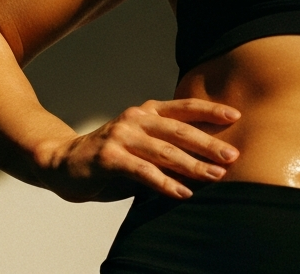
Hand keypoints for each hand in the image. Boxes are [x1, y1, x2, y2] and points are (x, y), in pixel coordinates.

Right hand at [39, 99, 240, 201]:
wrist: (63, 163)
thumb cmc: (111, 158)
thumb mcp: (142, 149)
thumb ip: (167, 151)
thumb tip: (208, 163)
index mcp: (147, 112)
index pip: (183, 108)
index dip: (210, 110)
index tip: (236, 115)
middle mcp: (135, 119)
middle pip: (179, 130)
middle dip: (208, 143)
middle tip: (233, 155)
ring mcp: (121, 136)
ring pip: (164, 151)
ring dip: (192, 165)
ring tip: (215, 176)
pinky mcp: (108, 157)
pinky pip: (142, 171)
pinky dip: (164, 182)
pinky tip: (182, 192)